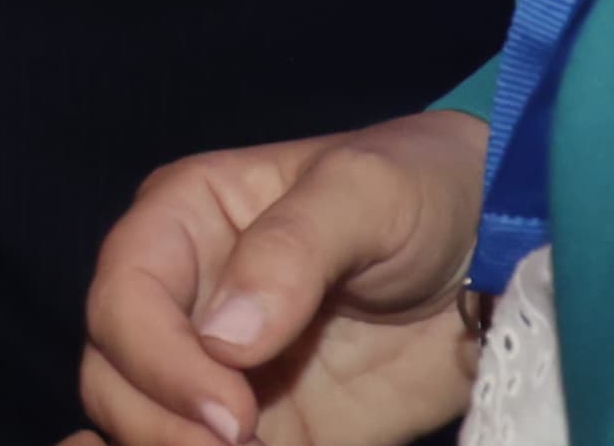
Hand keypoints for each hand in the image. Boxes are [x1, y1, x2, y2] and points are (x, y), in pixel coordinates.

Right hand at [74, 109, 490, 445]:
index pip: (124, 297)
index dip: (156, 361)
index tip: (230, 413)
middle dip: (157, 427)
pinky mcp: (266, 432)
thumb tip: (223, 336)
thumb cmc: (426, 191)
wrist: (501, 257)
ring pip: (138, 428)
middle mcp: (182, 299)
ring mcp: (216, 373)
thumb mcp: (367, 193)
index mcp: (184, 220)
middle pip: (113, 375)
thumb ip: (292, 249)